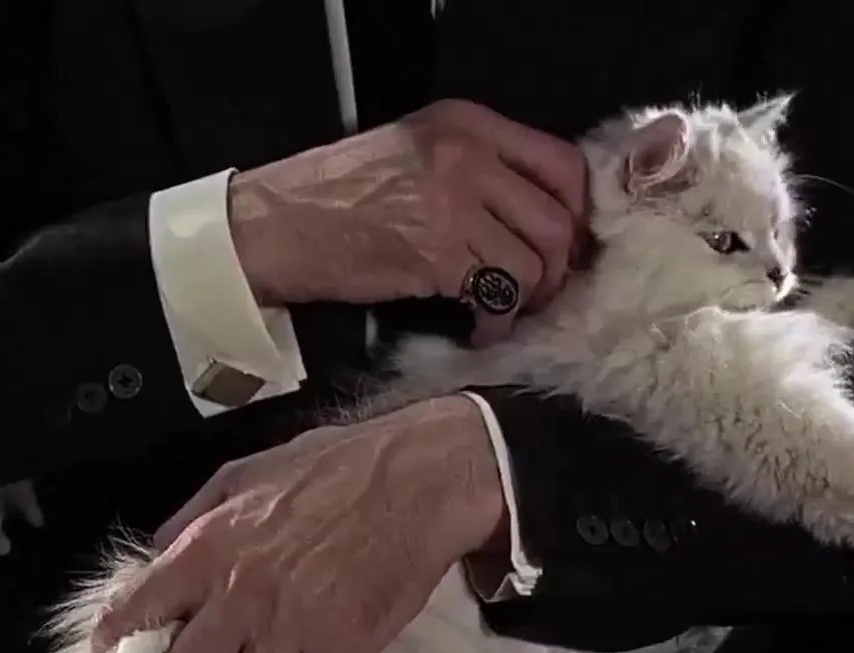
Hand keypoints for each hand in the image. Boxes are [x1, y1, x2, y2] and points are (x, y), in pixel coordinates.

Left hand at [92, 396, 505, 652]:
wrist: (418, 478)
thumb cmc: (338, 465)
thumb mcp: (248, 470)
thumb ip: (195, 514)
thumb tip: (158, 553)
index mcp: (208, 548)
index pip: (132, 614)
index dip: (113, 646)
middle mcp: (240, 597)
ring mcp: (292, 630)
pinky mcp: (342, 652)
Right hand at [229, 99, 588, 344]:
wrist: (276, 226)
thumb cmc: (340, 193)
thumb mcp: (416, 150)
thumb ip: (479, 166)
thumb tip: (540, 213)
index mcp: (467, 124)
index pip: (562, 163)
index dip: (577, 212)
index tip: (568, 244)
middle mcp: (468, 157)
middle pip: (557, 220)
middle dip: (557, 267)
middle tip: (539, 289)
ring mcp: (455, 205)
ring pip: (535, 263)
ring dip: (529, 298)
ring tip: (504, 310)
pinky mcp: (438, 256)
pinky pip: (500, 294)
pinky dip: (497, 321)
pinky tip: (478, 326)